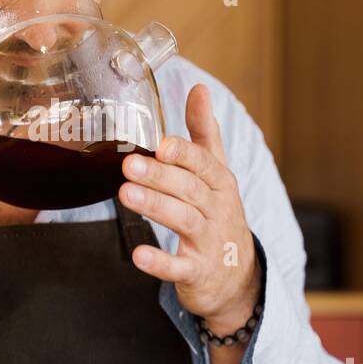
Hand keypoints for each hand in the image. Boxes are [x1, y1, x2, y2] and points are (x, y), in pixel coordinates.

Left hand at [118, 83, 260, 332]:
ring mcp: (208, 241)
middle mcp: (217, 209)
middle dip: (160, 177)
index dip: (184, 154)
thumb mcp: (217, 172)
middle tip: (129, 166)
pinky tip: (138, 254)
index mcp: (220, 182)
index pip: (204, 163)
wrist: (236, 275)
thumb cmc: (218, 213)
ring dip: (155, 207)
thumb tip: (199, 88)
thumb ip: (204, 132)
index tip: (161, 145)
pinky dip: (160, 262)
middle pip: (190, 190)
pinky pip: (179, 267)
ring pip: (184, 221)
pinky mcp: (197, 272)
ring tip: (126, 195)